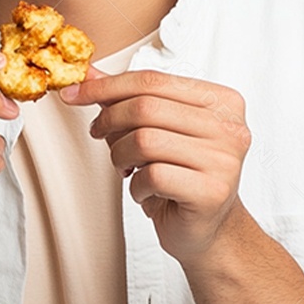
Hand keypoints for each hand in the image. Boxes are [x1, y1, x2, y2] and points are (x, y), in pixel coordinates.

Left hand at [60, 67, 251, 264]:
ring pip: (145, 141)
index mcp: (222, 101)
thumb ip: (127, 98)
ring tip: (125, 167)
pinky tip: (144, 191)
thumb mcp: (157, 129)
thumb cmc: (181, 174)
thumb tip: (87, 74)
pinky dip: (136, 185)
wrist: (208, 229)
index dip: (107, 85)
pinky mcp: (212, 192)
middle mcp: (230, 127)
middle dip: (110, 120)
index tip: (74, 93)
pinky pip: (154, 175)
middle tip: (98, 132)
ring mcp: (224, 160)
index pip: (154, 80)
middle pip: (147, 107)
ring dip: (120, 155)